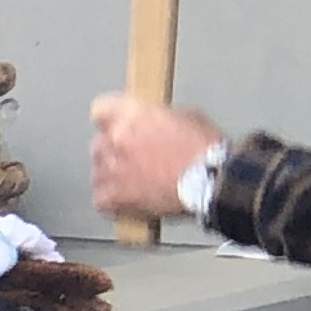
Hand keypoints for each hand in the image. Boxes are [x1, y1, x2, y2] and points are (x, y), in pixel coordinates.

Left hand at [89, 93, 221, 219]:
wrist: (213, 181)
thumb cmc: (206, 150)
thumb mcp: (186, 117)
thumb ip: (158, 119)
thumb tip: (154, 126)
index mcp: (132, 114)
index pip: (101, 108)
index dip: (110, 119)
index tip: (116, 125)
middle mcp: (116, 140)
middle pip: (99, 144)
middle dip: (114, 151)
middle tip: (134, 159)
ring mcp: (112, 170)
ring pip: (97, 173)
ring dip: (111, 177)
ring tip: (133, 183)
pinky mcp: (116, 198)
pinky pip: (100, 200)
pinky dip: (111, 202)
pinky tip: (127, 202)